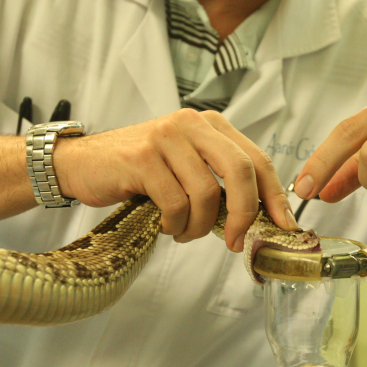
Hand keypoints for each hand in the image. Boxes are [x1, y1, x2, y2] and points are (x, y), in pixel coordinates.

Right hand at [55, 109, 296, 251]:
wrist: (81, 165)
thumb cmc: (139, 173)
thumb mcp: (186, 168)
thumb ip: (220, 183)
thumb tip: (260, 220)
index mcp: (210, 125)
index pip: (257, 159)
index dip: (274, 196)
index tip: (284, 226)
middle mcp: (191, 124)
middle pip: (241, 171)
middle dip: (245, 214)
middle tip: (236, 242)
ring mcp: (166, 138)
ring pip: (207, 194)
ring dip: (198, 226)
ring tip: (182, 232)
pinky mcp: (143, 158)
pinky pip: (176, 204)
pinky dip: (174, 225)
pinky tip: (163, 225)